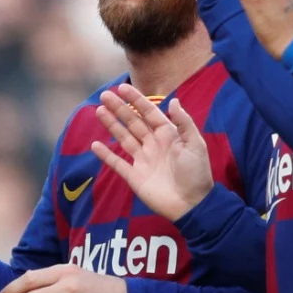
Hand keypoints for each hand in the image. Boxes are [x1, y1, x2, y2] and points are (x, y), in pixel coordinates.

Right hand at [89, 83, 212, 221]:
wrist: (192, 204)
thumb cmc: (196, 173)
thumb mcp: (195, 144)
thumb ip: (184, 122)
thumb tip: (172, 100)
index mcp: (168, 135)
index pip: (149, 113)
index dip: (136, 100)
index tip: (122, 88)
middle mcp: (153, 144)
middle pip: (133, 123)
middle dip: (119, 109)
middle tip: (104, 96)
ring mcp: (142, 160)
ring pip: (124, 138)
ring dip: (112, 125)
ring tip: (99, 111)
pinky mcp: (134, 177)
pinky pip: (117, 163)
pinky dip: (106, 155)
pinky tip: (95, 144)